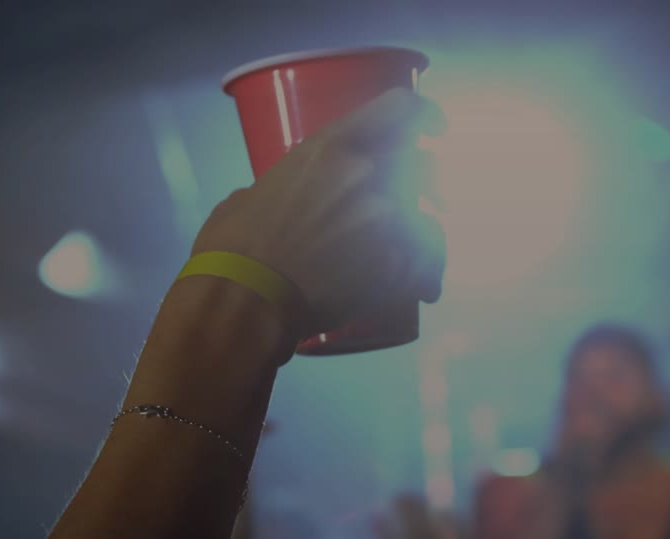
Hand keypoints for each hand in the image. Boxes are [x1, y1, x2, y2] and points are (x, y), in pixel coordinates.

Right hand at [193, 88, 445, 333]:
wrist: (245, 299)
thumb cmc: (233, 245)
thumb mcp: (255, 191)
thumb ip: (289, 182)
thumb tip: (287, 194)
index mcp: (331, 146)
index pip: (400, 107)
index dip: (425, 115)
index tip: (435, 130)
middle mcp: (367, 173)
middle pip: (420, 165)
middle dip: (424, 185)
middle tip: (419, 204)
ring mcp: (386, 218)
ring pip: (427, 218)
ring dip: (420, 235)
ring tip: (403, 258)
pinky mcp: (397, 264)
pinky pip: (429, 263)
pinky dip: (428, 275)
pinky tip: (424, 291)